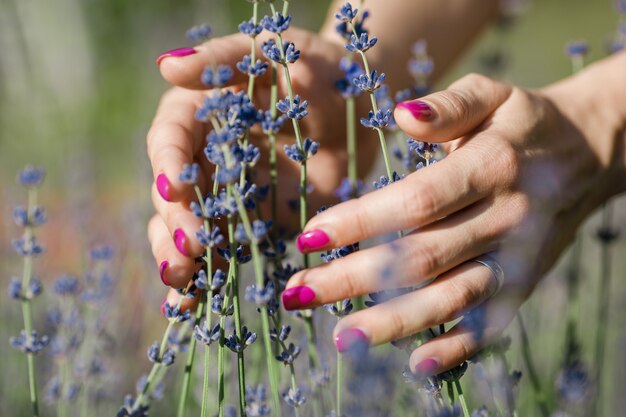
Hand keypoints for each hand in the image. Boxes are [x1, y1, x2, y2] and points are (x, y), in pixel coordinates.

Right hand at [147, 27, 377, 307]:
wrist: (365, 107)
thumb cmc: (322, 67)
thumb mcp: (278, 49)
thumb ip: (225, 57)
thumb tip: (166, 65)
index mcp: (201, 113)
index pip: (170, 140)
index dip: (167, 166)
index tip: (176, 189)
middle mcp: (207, 158)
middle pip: (173, 196)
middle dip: (175, 224)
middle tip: (191, 247)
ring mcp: (228, 196)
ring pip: (188, 231)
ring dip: (179, 259)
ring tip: (183, 284)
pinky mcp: (254, 224)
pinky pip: (225, 254)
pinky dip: (206, 280)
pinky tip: (194, 306)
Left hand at [281, 70, 622, 374]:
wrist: (589, 154)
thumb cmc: (523, 122)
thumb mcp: (492, 93)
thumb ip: (449, 105)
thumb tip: (403, 117)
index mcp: (491, 165)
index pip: (415, 202)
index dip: (360, 222)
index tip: (309, 236)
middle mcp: (505, 216)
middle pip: (421, 257)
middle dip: (354, 279)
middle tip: (298, 292)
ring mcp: (516, 256)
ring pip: (451, 298)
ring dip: (393, 323)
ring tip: (341, 336)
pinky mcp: (524, 281)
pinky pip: (492, 322)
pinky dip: (458, 348)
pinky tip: (416, 364)